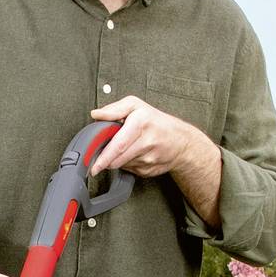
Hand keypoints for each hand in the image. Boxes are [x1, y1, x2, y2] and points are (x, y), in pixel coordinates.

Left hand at [89, 94, 222, 199]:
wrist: (181, 141)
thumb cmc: (156, 122)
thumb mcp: (136, 106)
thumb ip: (114, 109)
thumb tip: (96, 114)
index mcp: (141, 122)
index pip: (118, 144)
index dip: (104, 156)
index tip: (94, 164)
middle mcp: (147, 141)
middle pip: (117, 159)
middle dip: (105, 160)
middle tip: (100, 157)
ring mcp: (149, 159)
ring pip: (122, 165)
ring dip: (117, 160)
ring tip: (125, 149)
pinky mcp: (149, 170)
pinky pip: (130, 170)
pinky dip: (127, 164)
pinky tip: (134, 155)